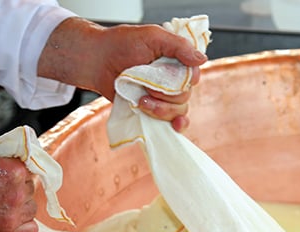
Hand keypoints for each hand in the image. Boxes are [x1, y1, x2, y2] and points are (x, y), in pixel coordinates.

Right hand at [0, 135, 37, 231]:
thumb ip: (1, 143)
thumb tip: (17, 144)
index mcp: (12, 171)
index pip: (32, 167)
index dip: (19, 168)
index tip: (11, 172)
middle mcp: (16, 194)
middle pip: (31, 187)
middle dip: (19, 185)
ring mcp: (12, 215)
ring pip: (32, 208)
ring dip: (21, 205)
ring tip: (0, 201)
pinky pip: (31, 229)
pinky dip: (23, 224)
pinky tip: (9, 217)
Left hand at [38, 18, 207, 131]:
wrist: (97, 62)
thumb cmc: (121, 44)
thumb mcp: (152, 37)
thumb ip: (178, 46)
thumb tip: (201, 59)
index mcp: (175, 62)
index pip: (193, 76)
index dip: (185, 80)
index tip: (171, 75)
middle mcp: (172, 81)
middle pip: (185, 96)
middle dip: (167, 95)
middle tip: (147, 86)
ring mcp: (163, 98)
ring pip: (178, 111)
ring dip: (161, 109)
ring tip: (142, 100)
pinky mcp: (153, 111)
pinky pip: (172, 122)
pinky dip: (175, 125)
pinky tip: (174, 126)